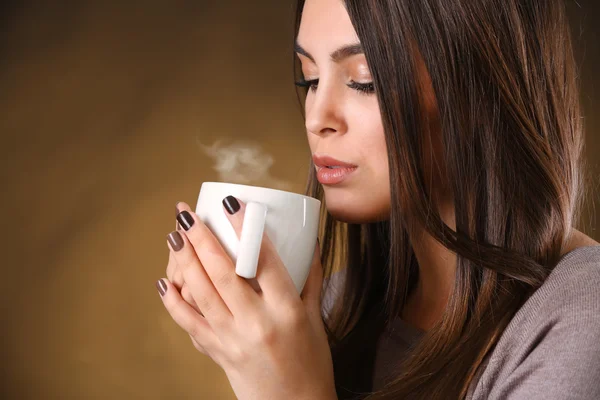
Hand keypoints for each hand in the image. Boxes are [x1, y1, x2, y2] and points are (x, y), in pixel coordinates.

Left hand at [157, 199, 336, 399]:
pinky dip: (172, 302)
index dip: (245, 227)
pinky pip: (188, 323)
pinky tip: (165, 282)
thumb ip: (311, 277)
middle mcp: (257, 322)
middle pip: (223, 272)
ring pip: (200, 293)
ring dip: (183, 261)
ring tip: (174, 235)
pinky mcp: (217, 352)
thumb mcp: (315, 317)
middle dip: (201, 238)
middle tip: (187, 214)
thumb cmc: (311, 362)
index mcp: (286, 309)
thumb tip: (310, 241)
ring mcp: (232, 339)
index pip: (263, 259)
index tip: (230, 202)